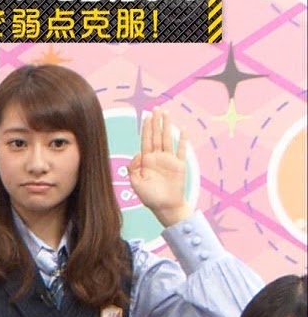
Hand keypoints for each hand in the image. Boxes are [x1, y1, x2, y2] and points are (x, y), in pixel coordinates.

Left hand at [127, 108, 190, 226]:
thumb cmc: (149, 197)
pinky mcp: (179, 165)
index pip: (145, 141)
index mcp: (146, 161)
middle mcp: (157, 158)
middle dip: (156, 122)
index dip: (146, 128)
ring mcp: (169, 160)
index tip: (146, 116)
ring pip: (167, 139)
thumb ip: (133, 168)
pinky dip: (182, 140)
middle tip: (156, 108)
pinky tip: (183, 129)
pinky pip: (181, 150)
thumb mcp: (135, 183)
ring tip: (166, 113)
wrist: (165, 207)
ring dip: (167, 126)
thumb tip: (138, 154)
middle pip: (156, 136)